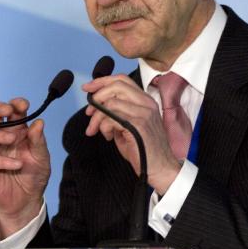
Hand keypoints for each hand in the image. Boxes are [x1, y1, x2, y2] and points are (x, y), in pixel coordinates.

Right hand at [0, 98, 50, 236]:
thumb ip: (39, 141)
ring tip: (13, 140)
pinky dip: (1, 160)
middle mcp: (1, 139)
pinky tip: (15, 165)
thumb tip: (38, 122)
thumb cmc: (34, 176)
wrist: (27, 200)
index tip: (23, 104)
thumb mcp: (42, 158)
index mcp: (16, 132)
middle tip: (8, 111)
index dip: (15, 104)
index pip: (12, 112)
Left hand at [82, 75, 182, 193]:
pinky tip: (107, 137)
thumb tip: (96, 107)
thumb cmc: (143, 150)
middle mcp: (147, 103)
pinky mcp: (138, 126)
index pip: (122, 80)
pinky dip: (103, 127)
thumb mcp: (128, 126)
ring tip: (96, 130)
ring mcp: (144, 113)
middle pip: (116, 86)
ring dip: (97, 118)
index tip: (88, 88)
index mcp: (145, 101)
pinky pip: (111, 118)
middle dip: (97, 97)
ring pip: (110, 103)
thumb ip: (116, 113)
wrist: (160, 168)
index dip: (102, 81)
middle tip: (89, 113)